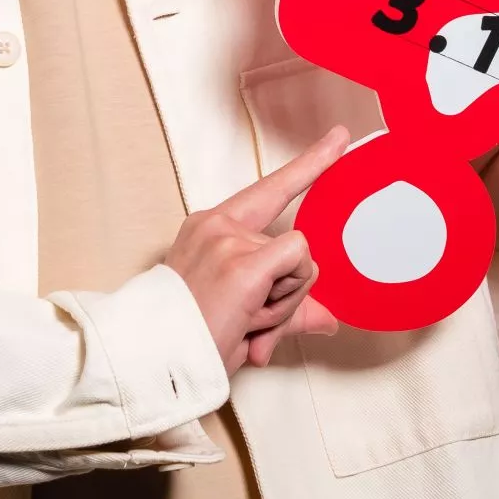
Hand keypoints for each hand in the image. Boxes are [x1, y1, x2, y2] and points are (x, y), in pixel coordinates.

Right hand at [165, 126, 348, 371]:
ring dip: (285, 299)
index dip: (310, 164)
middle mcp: (217, 224)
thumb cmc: (194, 341)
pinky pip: (300, 262)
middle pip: (295, 243)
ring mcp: (227, 240)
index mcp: (211, 227)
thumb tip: (329, 320)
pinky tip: (256, 314)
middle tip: (250, 319)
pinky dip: (290, 294)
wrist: (159, 362)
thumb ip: (290, 310)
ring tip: (245, 321)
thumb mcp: (246, 317)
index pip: (269, 189)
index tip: (339, 137)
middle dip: (288, 290)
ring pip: (301, 257)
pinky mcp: (241, 263)